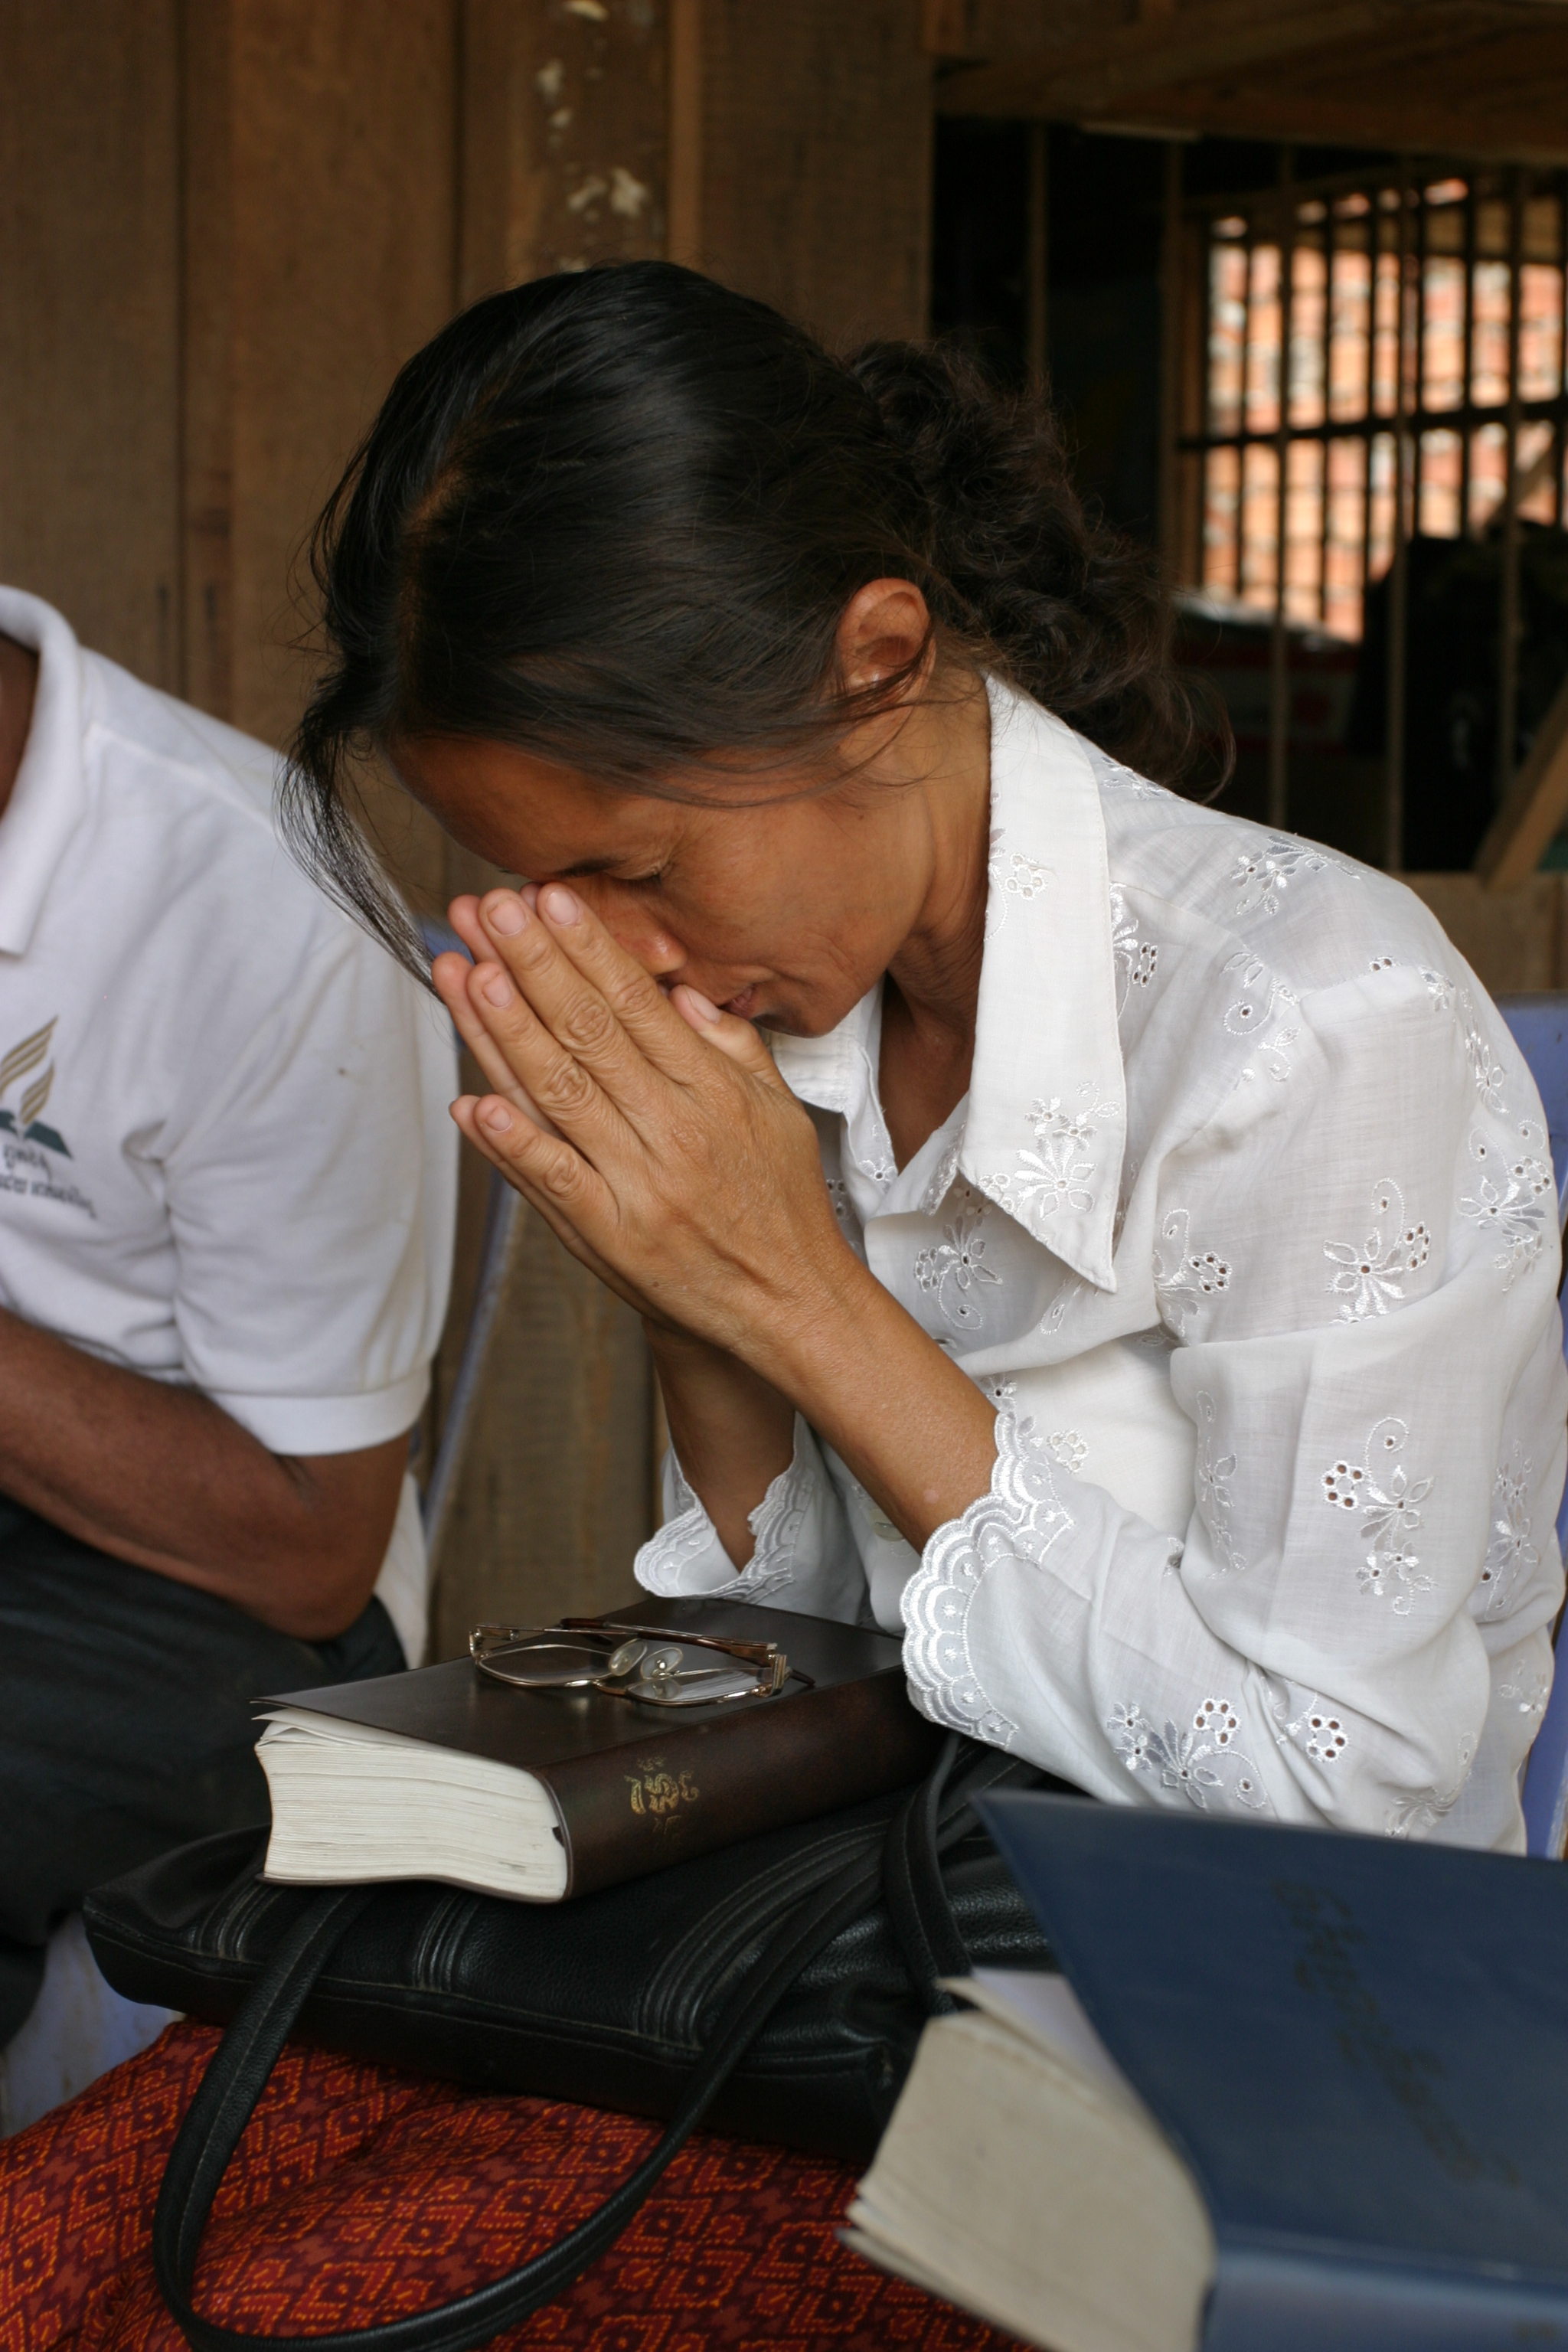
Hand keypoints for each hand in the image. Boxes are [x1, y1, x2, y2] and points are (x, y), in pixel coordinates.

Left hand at [432, 885, 870, 1381]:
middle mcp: (674, 1129)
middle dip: (532, 962)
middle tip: (487, 909)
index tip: (548, 898)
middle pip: (589, 1032)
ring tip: (466, 971)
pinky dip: (511, 1142)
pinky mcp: (610, 1235)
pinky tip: (473, 1102)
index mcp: (713, 1091)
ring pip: (559, 1092)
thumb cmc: (781, 1208)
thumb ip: (731, 1049)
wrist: (792, 1306)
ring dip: (505, 1030)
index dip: (588, 947)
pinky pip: (553, 1180)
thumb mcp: (779, 1112)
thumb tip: (683, 994)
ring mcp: (638, 1183)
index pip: (637, 1003)